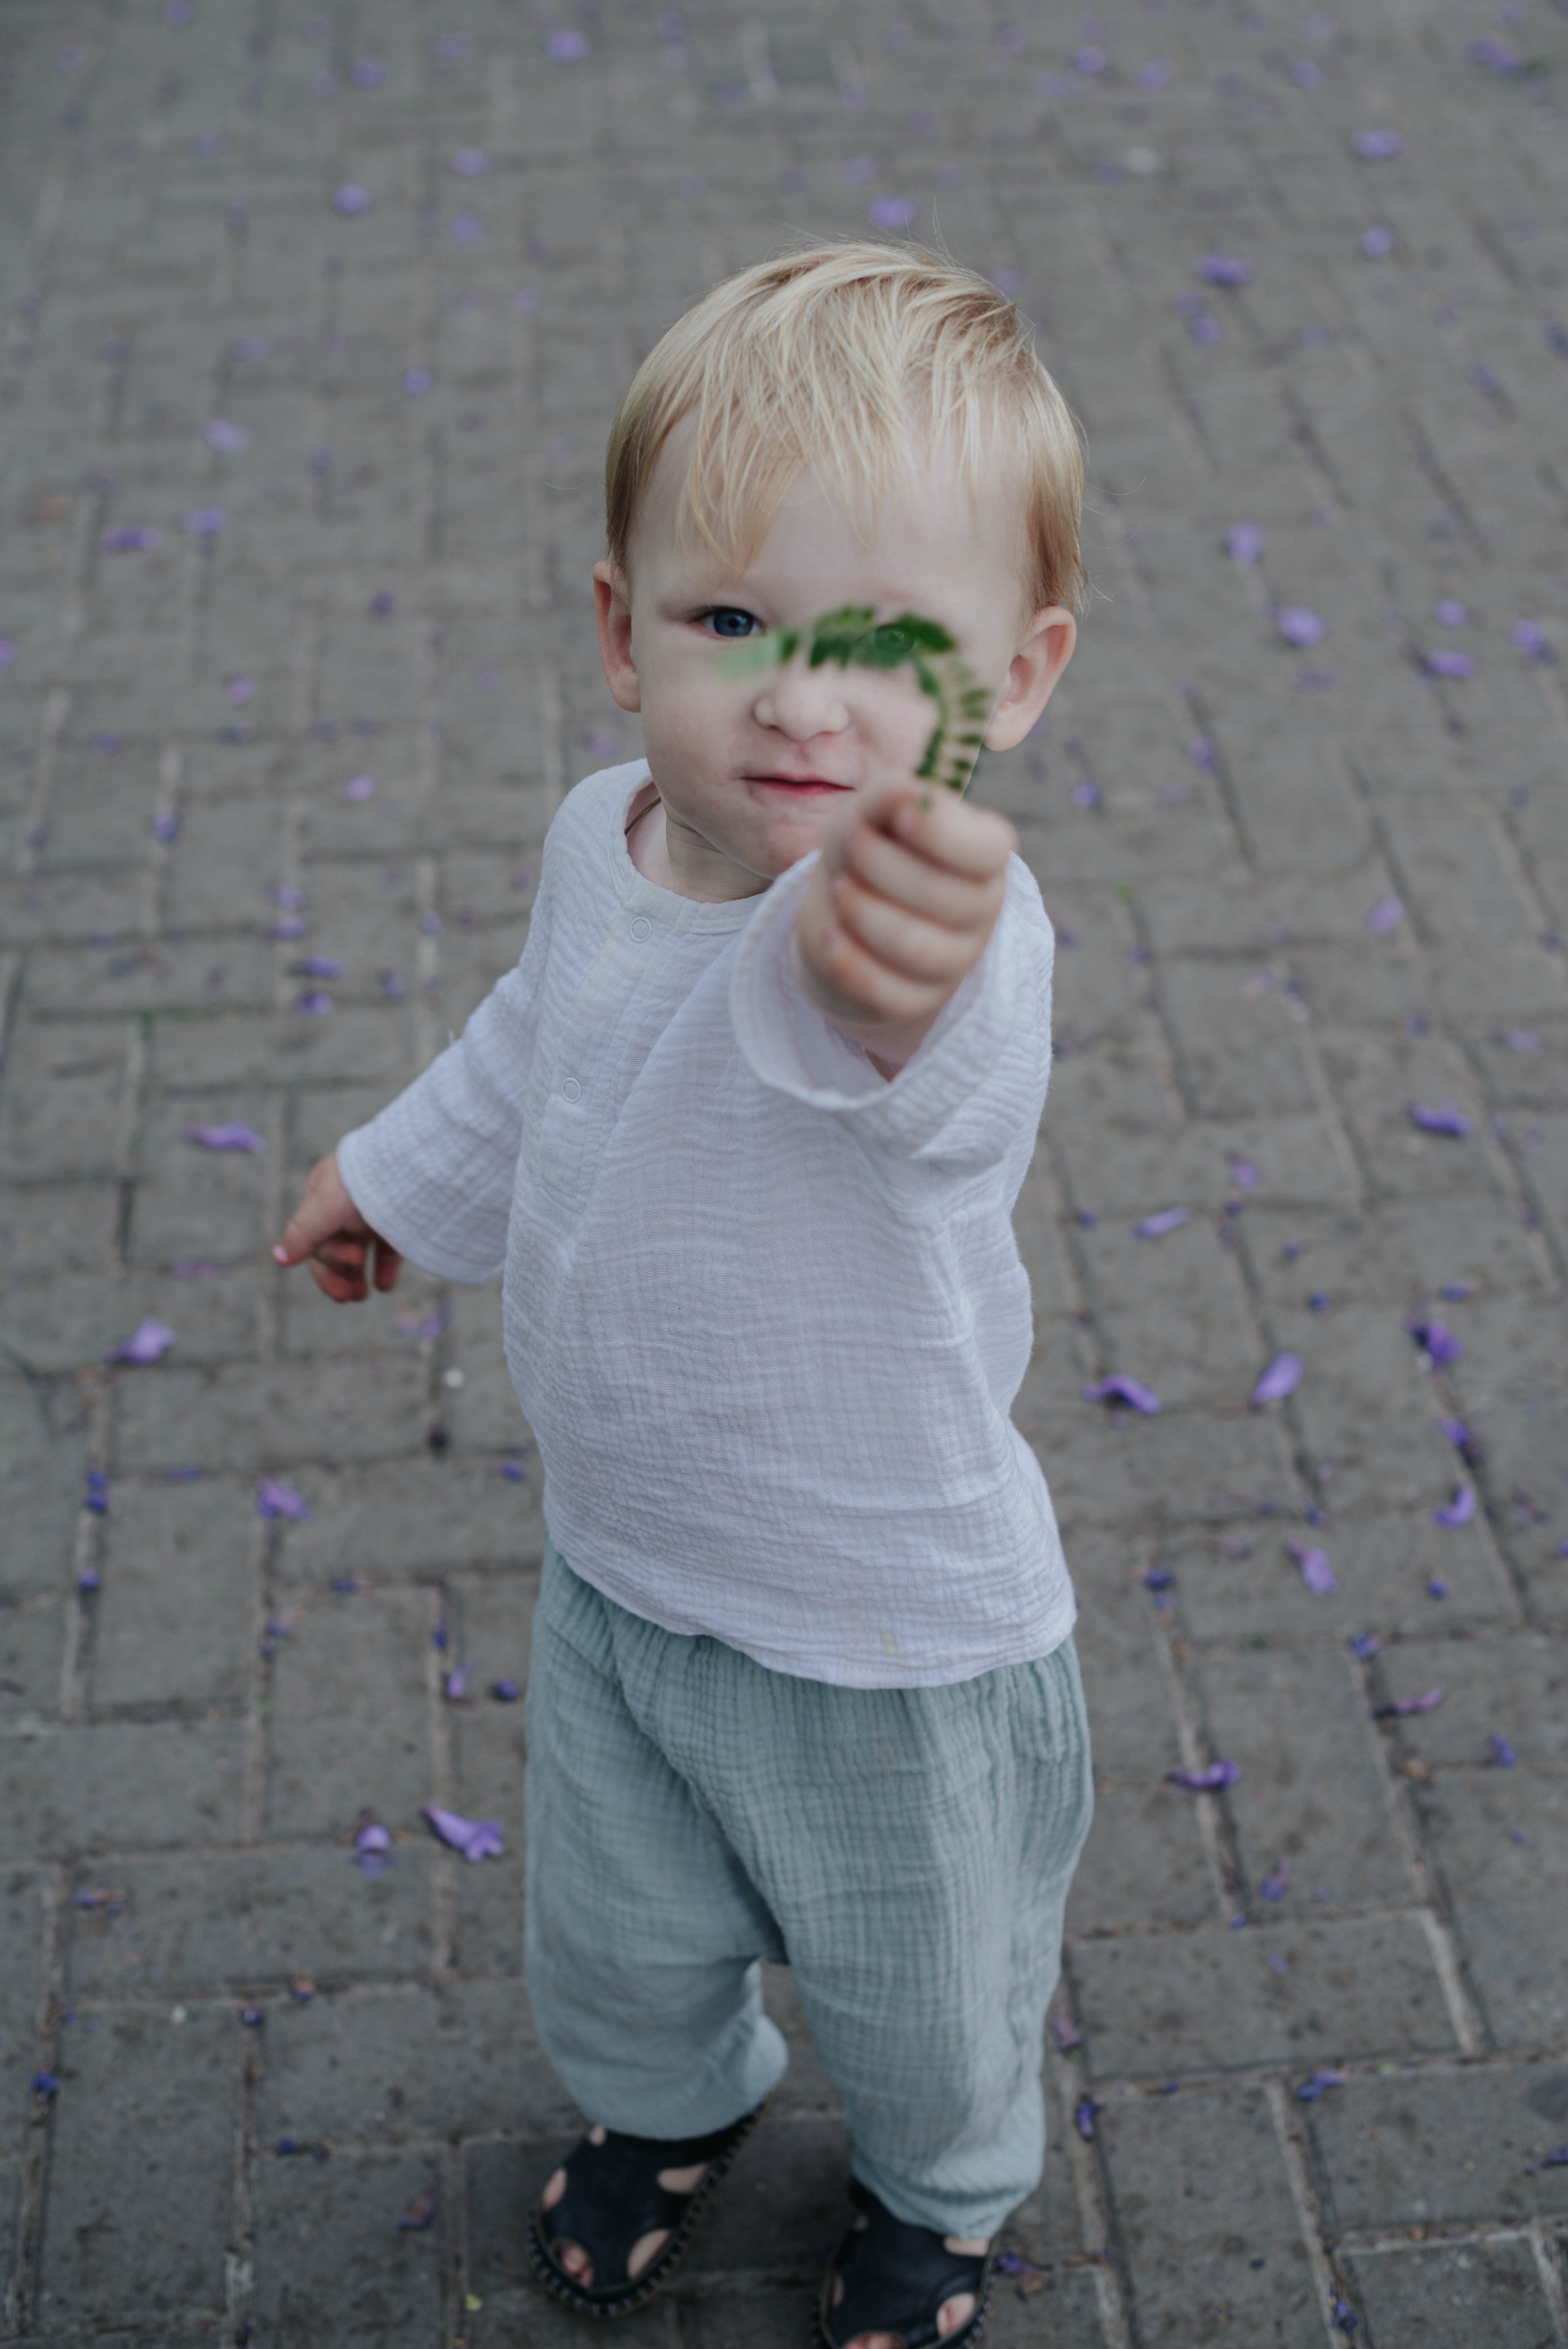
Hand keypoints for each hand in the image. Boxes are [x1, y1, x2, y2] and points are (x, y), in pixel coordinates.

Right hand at [273, 1151, 402, 1302]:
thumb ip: (302, 1234)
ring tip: (362, 1296)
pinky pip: (388, 1247)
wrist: (411, 1165)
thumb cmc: (360, 1182)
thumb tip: (279, 1258)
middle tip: (352, 1297)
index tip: (343, 1287)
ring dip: (357, 1276)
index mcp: (322, 1197)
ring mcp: (372, 1211)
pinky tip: (384, 1286)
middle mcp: (345, 1205)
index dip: (326, 1268)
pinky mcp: (398, 1219)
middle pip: (334, 1247)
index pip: (314, 1241)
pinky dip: (384, 1268)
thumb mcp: (324, 1208)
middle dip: (340, 1275)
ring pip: (359, 1249)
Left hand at [789, 776, 1019, 1054]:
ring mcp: (954, 961)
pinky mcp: (917, 999)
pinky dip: (849, 960)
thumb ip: (889, 795)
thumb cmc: (871, 851)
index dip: (941, 834)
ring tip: (839, 886)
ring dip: (865, 911)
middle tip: (849, 844)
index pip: (988, 850)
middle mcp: (981, 910)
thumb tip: (906, 791)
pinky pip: (886, 989)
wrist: (845, 916)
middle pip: (944, 897)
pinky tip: (831, 933)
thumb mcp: (872, 813)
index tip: (897, 817)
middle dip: (882, 866)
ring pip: (914, 946)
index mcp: (984, 857)